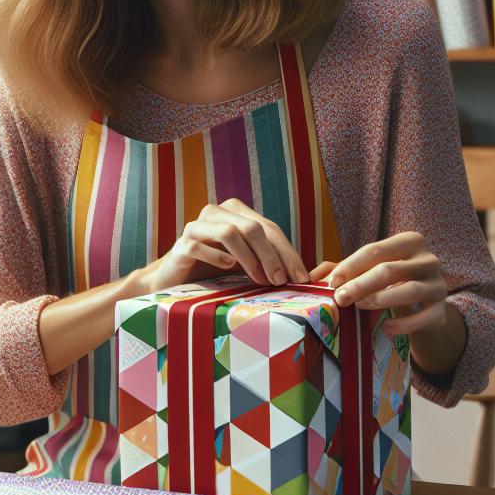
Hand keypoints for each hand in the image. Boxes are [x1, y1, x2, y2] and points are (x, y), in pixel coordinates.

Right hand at [131, 198, 309, 293]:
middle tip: (282, 281)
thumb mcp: (251, 267)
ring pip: (232, 232)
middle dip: (273, 256)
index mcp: (236, 212)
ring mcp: (197, 225)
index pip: (270, 229)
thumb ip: (280, 265)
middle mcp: (217, 212)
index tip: (301, 278)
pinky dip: (218, 257)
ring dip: (250, 259)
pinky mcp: (181, 243)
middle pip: (254, 228)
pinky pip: (202, 246)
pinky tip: (227, 269)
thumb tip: (323, 271)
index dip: (288, 252)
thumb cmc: (215, 274)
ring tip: (260, 280)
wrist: (172, 282)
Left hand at [324, 231, 448, 338]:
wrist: (425, 306)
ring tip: (359, 307)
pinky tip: (386, 328)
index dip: (351, 265)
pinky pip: (424, 317)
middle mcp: (428, 260)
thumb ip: (341, 269)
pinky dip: (404, 324)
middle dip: (361, 284)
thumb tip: (308, 277)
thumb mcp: (370, 271)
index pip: (376, 250)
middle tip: (340, 298)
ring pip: (409, 290)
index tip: (332, 282)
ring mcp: (438, 284)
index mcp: (410, 242)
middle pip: (390, 270)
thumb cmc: (392, 282)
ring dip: (380, 299)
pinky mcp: (442, 310)